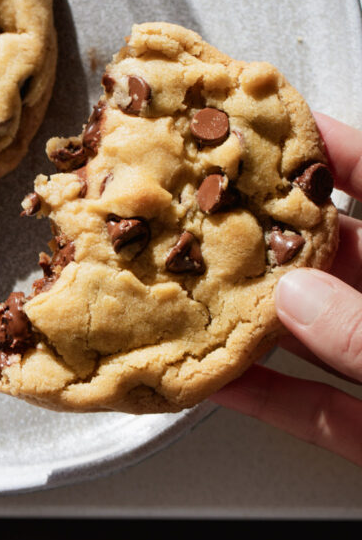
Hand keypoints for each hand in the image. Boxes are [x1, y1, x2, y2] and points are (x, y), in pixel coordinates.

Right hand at [211, 113, 361, 466]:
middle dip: (273, 238)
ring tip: (196, 293)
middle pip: (342, 259)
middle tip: (211, 215)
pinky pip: (320, 412)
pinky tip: (222, 382)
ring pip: (320, 337)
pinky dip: (271, 400)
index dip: (339, 152)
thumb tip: (299, 300)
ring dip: (257, 321)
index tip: (277, 127)